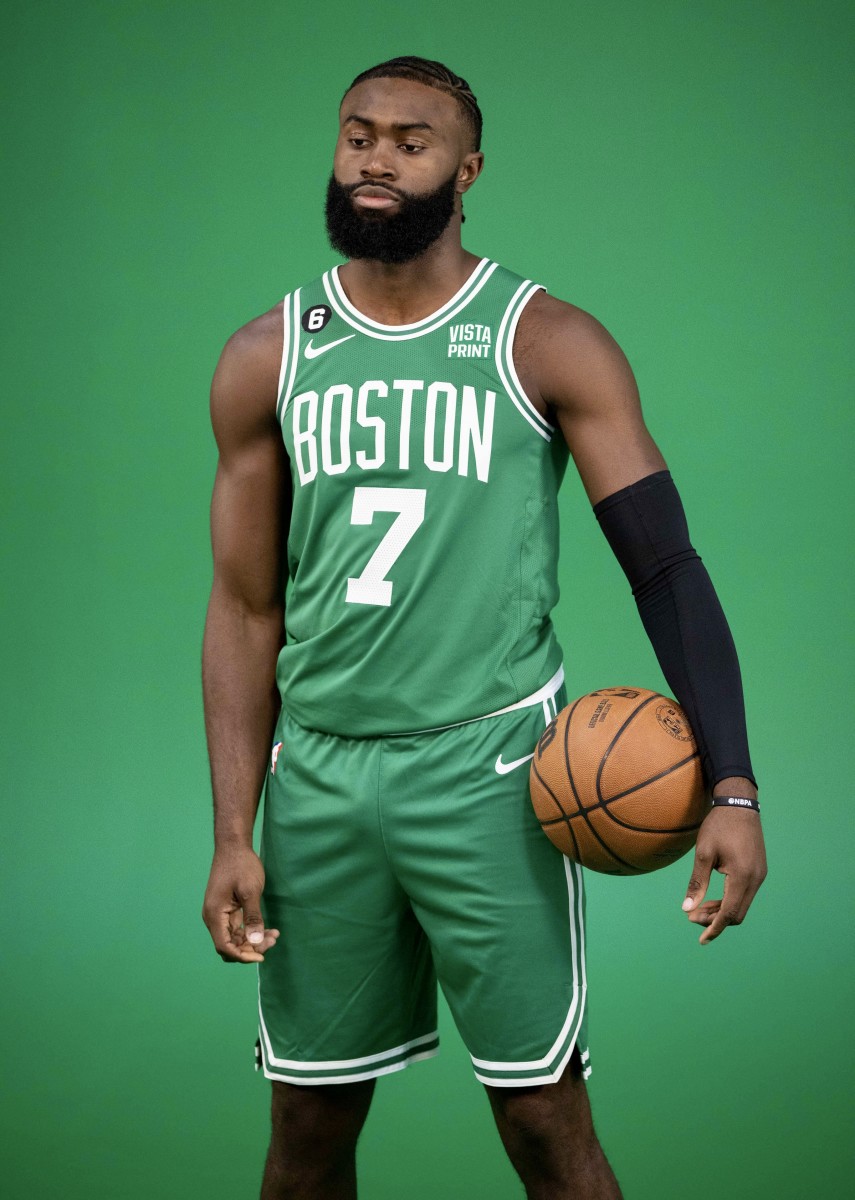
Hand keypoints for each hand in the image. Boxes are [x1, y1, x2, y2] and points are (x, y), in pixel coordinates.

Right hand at [202, 843, 279, 962]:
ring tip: (274, 935)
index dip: (242, 956)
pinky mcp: (227, 909)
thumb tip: (255, 942)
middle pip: (229, 945)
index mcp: (214, 914)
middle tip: (273, 941)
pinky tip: (268, 929)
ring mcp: (219, 914)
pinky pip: (237, 928)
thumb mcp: (250, 891)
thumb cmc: (241, 865)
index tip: (261, 956)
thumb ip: (253, 917)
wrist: (234, 846)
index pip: (224, 946)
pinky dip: (251, 931)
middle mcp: (213, 917)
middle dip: (250, 948)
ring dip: (253, 941)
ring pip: (235, 938)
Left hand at [681, 793, 766, 944]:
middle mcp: (755, 879)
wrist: (738, 804)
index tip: (701, 940)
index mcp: (742, 876)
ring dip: (721, 911)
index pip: (729, 913)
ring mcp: (760, 876)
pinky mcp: (758, 871)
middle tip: (691, 916)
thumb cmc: (718, 826)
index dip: (714, 928)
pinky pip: (745, 895)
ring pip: (741, 905)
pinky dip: (729, 900)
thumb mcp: (703, 853)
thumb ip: (696, 883)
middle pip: (737, 914)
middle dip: (715, 920)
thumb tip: (686, 909)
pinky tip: (713, 898)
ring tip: (698, 908)